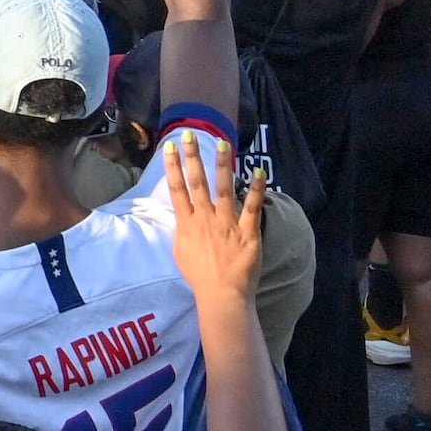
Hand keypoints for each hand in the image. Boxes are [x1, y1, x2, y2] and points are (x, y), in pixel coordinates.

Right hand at [161, 126, 266, 314]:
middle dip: (193, 158)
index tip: (171, 148)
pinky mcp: (248, 232)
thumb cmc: (199, 277)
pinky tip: (259, 172)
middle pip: (197, 182)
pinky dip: (256, 189)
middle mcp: (205, 219)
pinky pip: (253, 207)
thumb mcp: (182, 251)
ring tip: (222, 145)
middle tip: (191, 136)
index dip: (173, 167)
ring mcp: (227, 224)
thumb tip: (184, 215)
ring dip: (223, 166)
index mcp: (187, 224)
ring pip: (223, 189)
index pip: (177, 189)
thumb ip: (185, 230)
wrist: (221, 295)